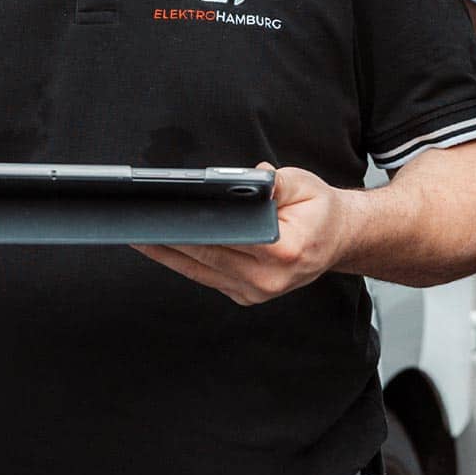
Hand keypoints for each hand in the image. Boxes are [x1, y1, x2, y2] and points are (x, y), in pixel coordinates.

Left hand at [136, 165, 357, 303]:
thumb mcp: (304, 185)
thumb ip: (275, 182)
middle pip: (206, 256)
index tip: (164, 217)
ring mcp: (256, 293)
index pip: (227, 238)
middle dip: (170, 239)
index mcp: (284, 252)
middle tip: (138, 222)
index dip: (192, 228)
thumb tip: (251, 178)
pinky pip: (207, 278)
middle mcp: (269, 279)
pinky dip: (184, 262)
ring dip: (168, 253)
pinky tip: (163, 247)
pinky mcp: (246, 296)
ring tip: (140, 234)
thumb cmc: (319, 210)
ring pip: (200, 271)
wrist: (337, 240)